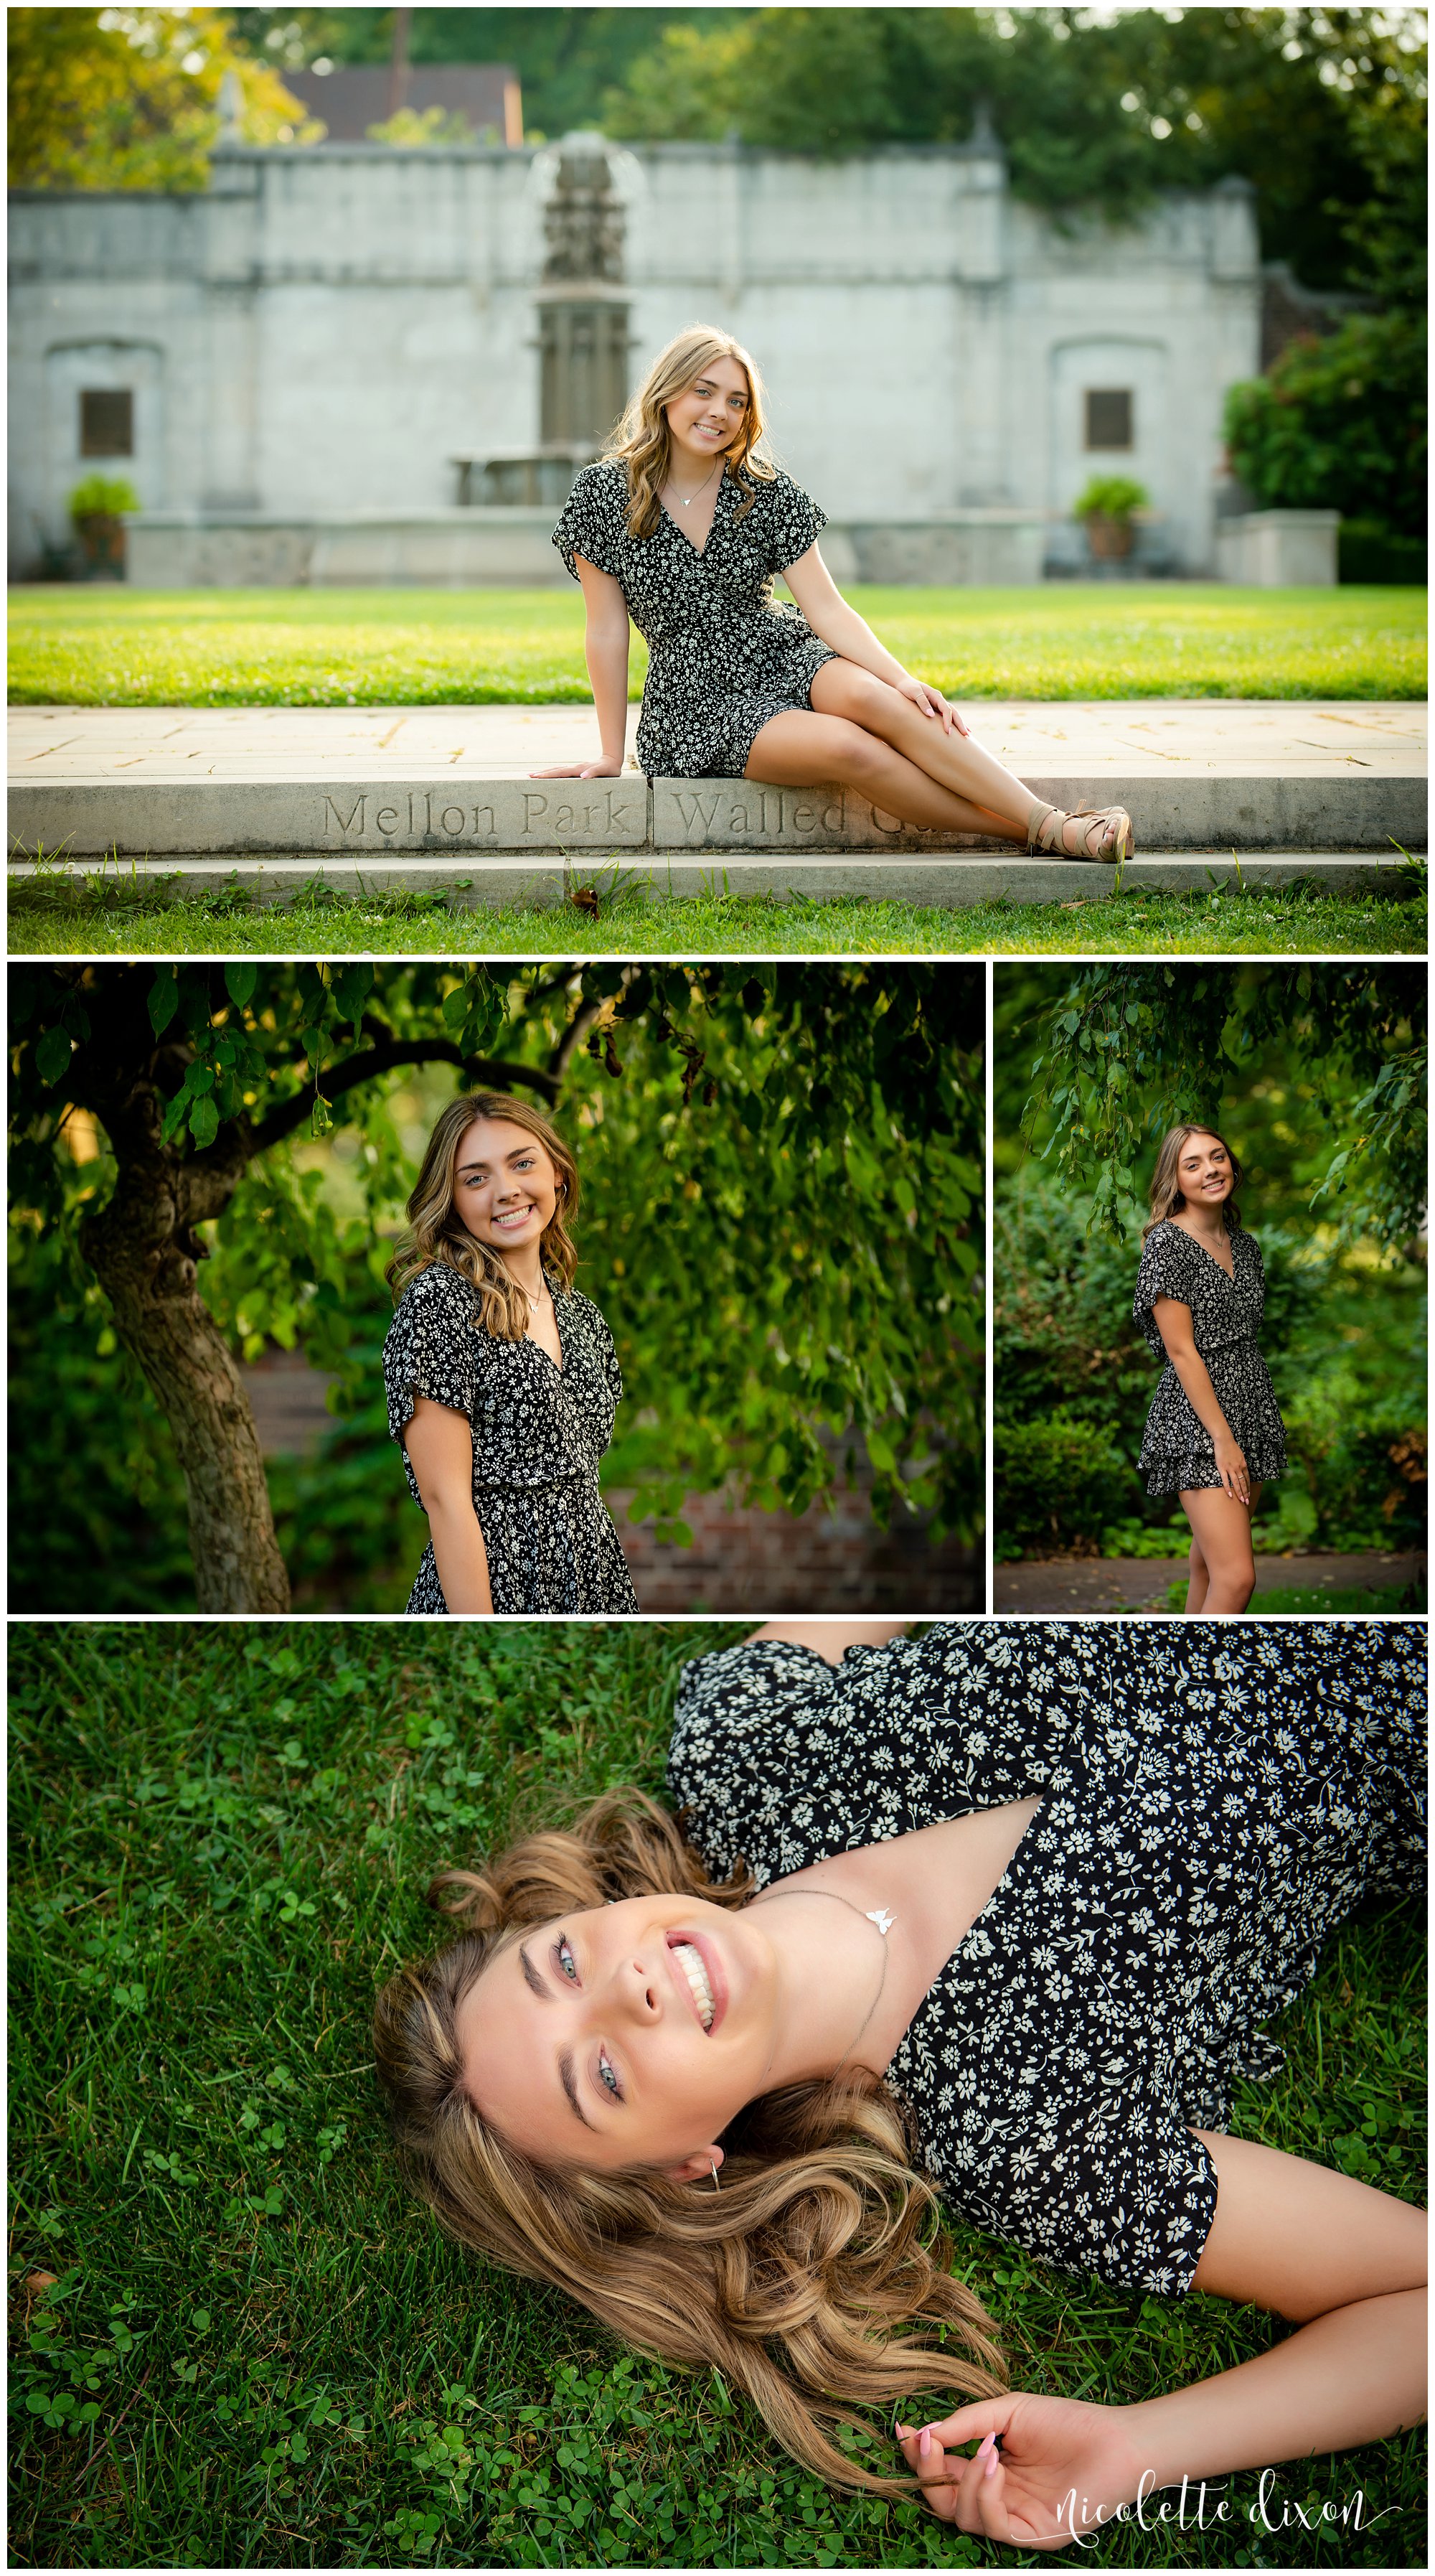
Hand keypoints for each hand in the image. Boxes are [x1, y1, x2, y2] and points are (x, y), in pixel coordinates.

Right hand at [528, 755, 626, 778]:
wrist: (612, 760)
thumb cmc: (610, 769)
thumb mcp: (605, 771)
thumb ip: (594, 773)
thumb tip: (582, 776)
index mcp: (578, 769)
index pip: (560, 772)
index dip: (548, 775)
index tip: (537, 776)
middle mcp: (574, 768)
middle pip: (555, 770)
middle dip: (542, 773)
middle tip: (529, 776)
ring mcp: (574, 769)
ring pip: (557, 770)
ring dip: (545, 773)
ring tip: (534, 776)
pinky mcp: (576, 771)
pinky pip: (562, 772)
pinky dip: (553, 774)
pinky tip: (548, 777)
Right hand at [894, 2391, 1145, 2552]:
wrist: (1117, 2440)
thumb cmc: (1068, 2423)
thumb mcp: (1009, 2412)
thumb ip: (968, 2423)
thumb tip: (925, 2432)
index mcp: (990, 2471)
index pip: (944, 2472)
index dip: (920, 2456)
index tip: (903, 2430)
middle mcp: (998, 2499)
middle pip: (943, 2501)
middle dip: (928, 2473)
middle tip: (926, 2444)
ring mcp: (1016, 2520)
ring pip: (962, 2518)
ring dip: (963, 2481)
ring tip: (985, 2449)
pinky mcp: (1034, 2535)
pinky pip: (993, 2526)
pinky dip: (985, 2495)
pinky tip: (995, 2465)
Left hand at [895, 674, 969, 735]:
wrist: (903, 683)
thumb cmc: (907, 688)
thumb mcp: (914, 693)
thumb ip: (922, 702)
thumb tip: (931, 715)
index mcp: (936, 695)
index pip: (946, 709)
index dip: (948, 720)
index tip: (947, 731)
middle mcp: (939, 699)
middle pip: (953, 712)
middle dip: (960, 723)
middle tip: (965, 735)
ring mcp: (938, 704)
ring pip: (952, 714)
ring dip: (959, 723)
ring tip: (967, 734)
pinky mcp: (934, 708)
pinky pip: (946, 716)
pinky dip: (953, 722)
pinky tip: (957, 730)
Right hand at [1212, 1435, 1250, 1504]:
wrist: (1224, 1441)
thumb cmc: (1231, 1447)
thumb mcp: (1240, 1455)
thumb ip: (1241, 1463)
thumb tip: (1242, 1468)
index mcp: (1243, 1465)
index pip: (1247, 1479)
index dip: (1248, 1487)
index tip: (1249, 1494)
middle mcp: (1239, 1468)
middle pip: (1243, 1483)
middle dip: (1246, 1493)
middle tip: (1247, 1502)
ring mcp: (1231, 1469)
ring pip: (1237, 1484)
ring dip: (1240, 1493)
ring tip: (1241, 1501)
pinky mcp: (1222, 1468)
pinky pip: (1226, 1481)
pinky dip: (1228, 1488)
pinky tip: (1230, 1495)